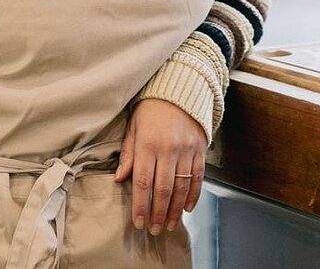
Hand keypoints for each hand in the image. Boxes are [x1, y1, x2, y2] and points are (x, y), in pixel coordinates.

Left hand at [113, 98, 206, 235]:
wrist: (180, 90)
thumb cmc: (151, 109)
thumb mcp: (133, 127)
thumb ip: (128, 154)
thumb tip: (119, 178)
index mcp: (148, 144)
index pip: (142, 181)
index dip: (140, 205)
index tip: (138, 222)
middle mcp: (168, 149)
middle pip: (163, 189)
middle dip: (158, 213)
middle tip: (154, 229)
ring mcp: (186, 150)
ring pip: (182, 187)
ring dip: (176, 209)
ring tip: (170, 224)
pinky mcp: (200, 150)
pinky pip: (198, 177)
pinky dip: (194, 195)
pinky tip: (188, 208)